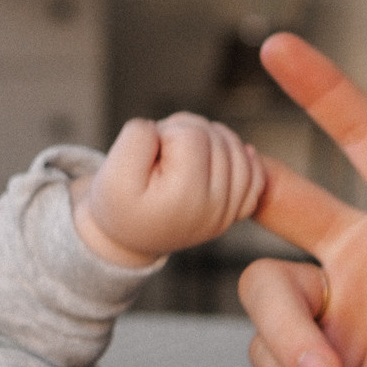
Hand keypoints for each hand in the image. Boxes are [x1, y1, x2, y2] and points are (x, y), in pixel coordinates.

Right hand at [75, 113, 265, 266]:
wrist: (128, 238)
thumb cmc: (119, 203)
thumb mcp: (112, 171)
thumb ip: (138, 138)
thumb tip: (174, 128)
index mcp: (184, 197)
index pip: (193, 135)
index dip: (166, 131)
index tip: (149, 154)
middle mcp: (214, 208)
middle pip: (216, 138)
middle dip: (186, 133)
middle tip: (161, 155)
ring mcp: (228, 212)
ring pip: (236, 148)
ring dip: (208, 141)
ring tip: (180, 155)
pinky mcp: (235, 213)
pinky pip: (255, 175)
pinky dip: (241, 159)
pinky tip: (219, 158)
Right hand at [238, 34, 366, 366]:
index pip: (366, 138)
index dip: (323, 91)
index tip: (276, 46)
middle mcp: (366, 257)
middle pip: (279, 200)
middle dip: (239, 189)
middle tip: (203, 186)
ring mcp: (336, 313)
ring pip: (262, 291)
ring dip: (288, 335)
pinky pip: (264, 352)